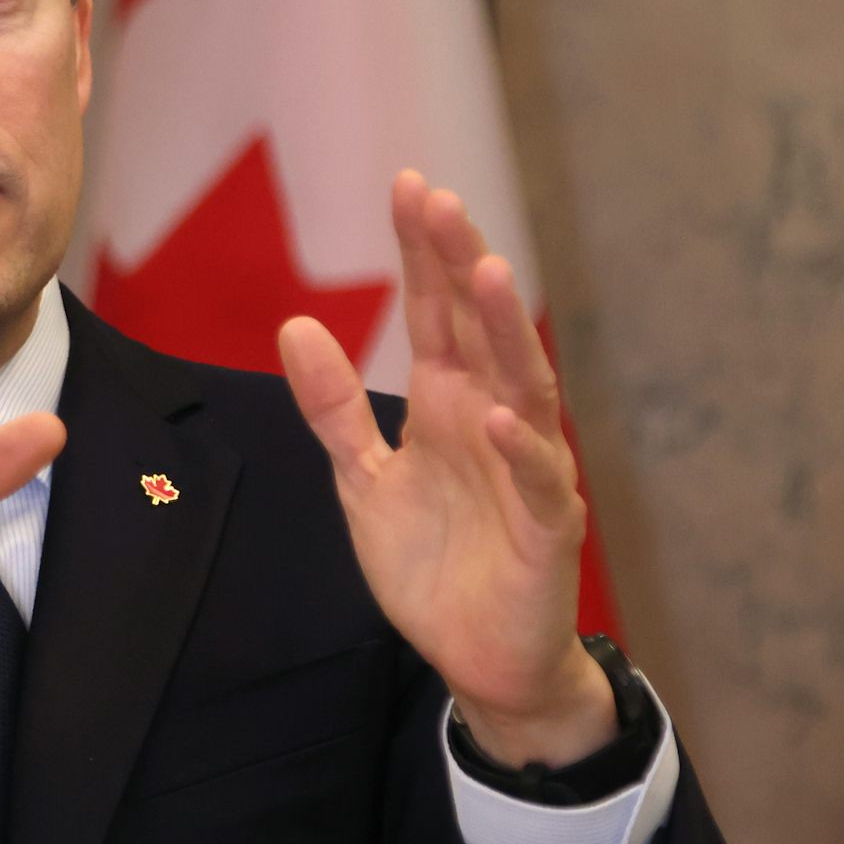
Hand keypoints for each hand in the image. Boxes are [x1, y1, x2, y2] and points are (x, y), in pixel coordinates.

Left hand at [278, 172, 615, 767]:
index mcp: (448, 402)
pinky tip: (496, 416)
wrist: (476, 657)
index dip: (424, 254)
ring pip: (523, 386)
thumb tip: (295, 325)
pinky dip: (519, 449)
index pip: (437, 313)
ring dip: (504, 331)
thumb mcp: (361, 479)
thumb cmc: (431, 562)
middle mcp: (492, 420)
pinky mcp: (548, 528)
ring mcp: (526, 469)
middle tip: (440, 200)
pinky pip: (538, 481)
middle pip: (481, 329)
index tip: (408, 186)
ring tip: (485, 272)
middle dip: (462, 264)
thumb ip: (332, 408)